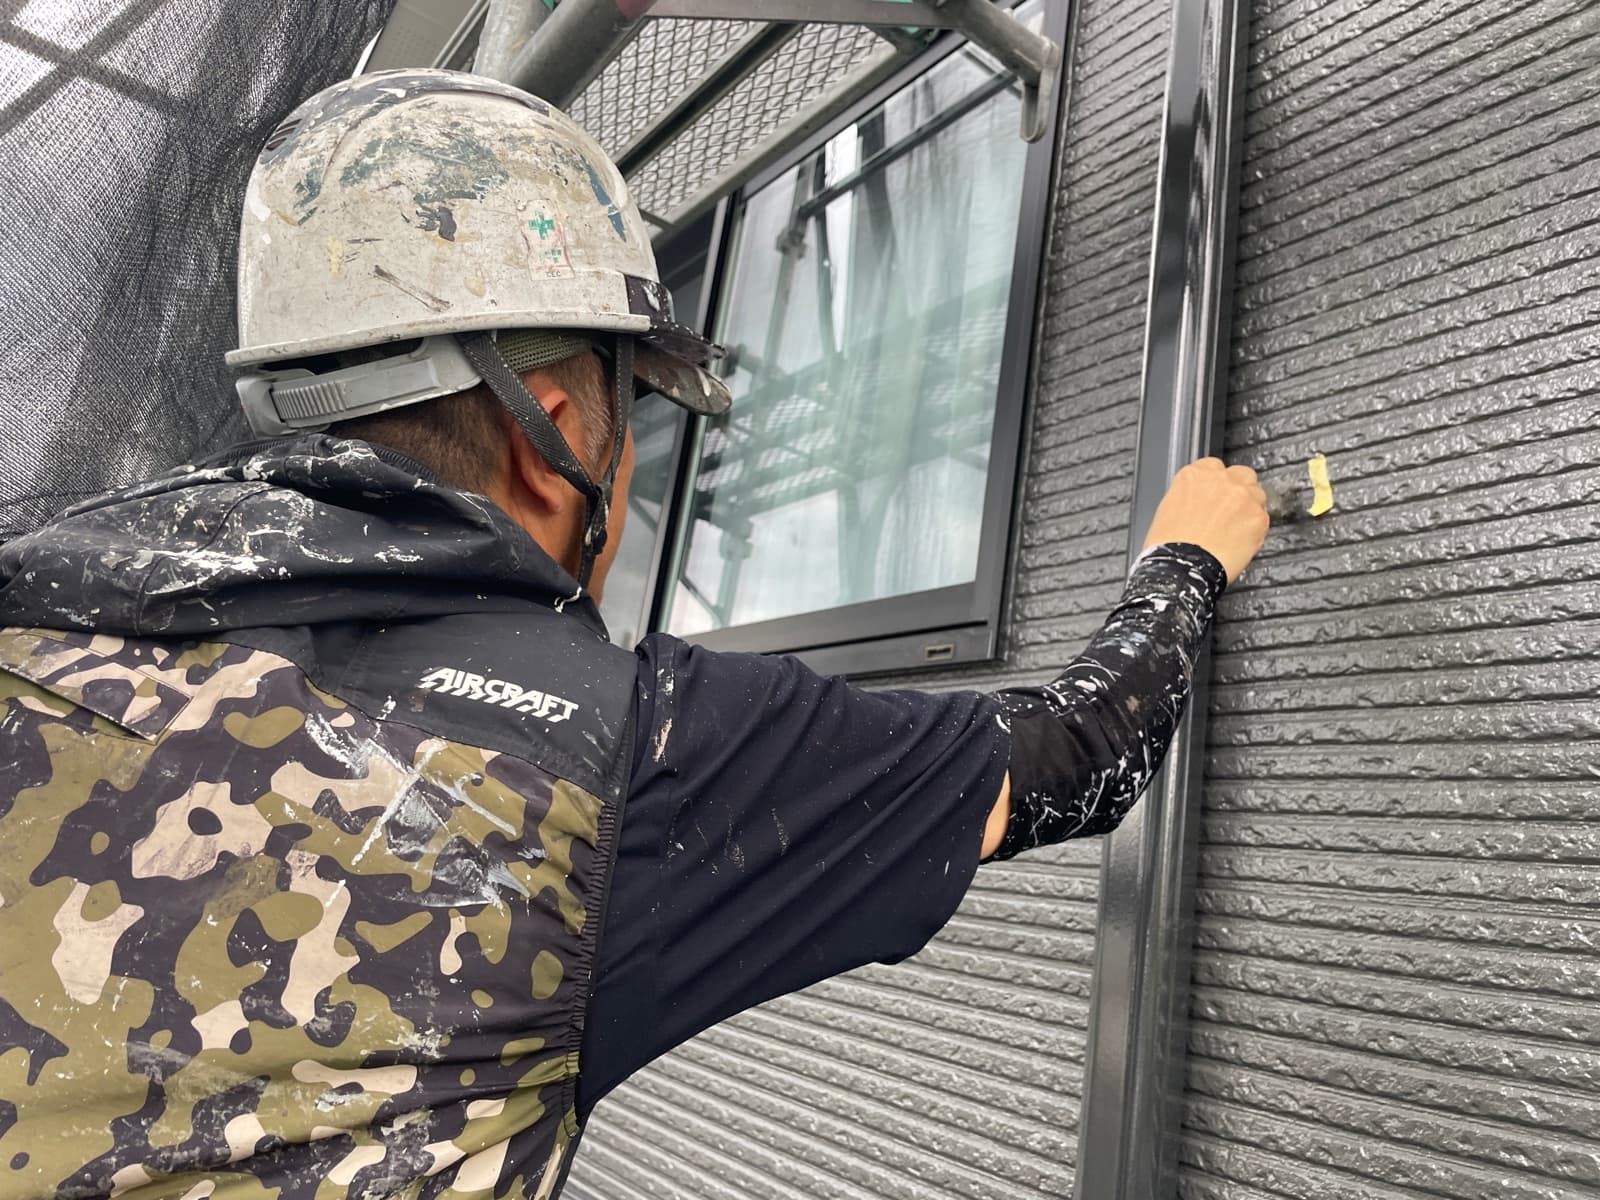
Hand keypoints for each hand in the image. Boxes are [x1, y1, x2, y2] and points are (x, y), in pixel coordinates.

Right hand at [1142, 457, 1268, 583]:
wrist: (1182, 566)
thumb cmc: (1170, 545)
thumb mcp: (1168, 509)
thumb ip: (1190, 496)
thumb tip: (1201, 502)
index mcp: (1195, 475)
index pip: (1214, 467)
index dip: (1216, 484)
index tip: (1214, 496)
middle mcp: (1221, 479)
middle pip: (1241, 475)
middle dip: (1238, 490)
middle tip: (1229, 512)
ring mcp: (1243, 496)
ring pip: (1257, 494)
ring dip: (1249, 508)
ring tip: (1235, 530)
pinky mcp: (1258, 517)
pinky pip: (1263, 518)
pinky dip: (1255, 529)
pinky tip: (1240, 541)